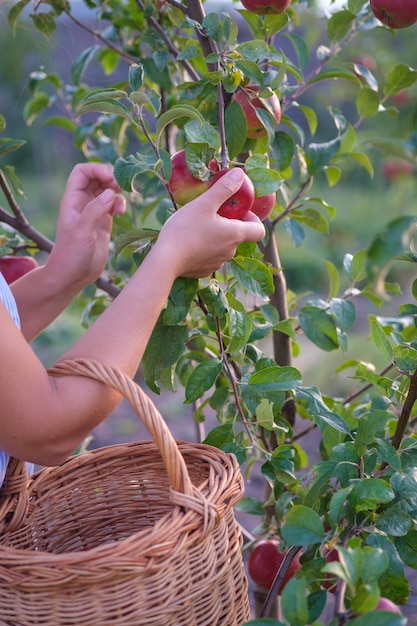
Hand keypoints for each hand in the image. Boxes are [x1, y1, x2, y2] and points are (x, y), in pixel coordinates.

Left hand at [45, 163, 125, 289]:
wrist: (72, 276)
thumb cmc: (71, 254)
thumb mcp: (82, 231)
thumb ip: (95, 210)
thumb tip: (111, 192)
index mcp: (72, 200)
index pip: (82, 172)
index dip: (97, 170)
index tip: (111, 179)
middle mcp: (82, 203)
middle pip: (96, 177)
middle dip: (110, 178)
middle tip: (121, 187)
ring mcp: (93, 212)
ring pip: (107, 190)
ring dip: (117, 191)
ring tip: (121, 204)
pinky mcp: (103, 222)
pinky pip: (113, 204)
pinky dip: (120, 204)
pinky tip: (121, 213)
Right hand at [154, 168, 264, 277]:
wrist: (165, 261)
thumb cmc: (185, 229)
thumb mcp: (204, 203)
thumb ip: (224, 188)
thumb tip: (240, 174)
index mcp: (235, 235)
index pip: (259, 230)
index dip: (253, 218)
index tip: (237, 211)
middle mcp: (231, 251)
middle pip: (238, 235)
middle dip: (229, 223)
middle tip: (211, 213)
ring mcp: (218, 263)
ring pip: (223, 245)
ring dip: (216, 235)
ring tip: (197, 226)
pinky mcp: (205, 270)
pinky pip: (210, 256)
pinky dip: (205, 248)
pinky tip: (189, 241)